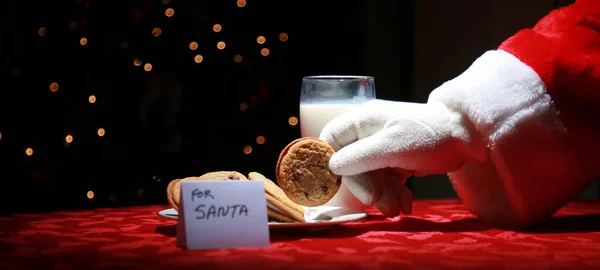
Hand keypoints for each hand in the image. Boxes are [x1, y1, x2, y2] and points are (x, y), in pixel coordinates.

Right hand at [319, 99, 486, 216]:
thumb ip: (360, 157)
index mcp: (362, 120)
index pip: (332, 139)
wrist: (466, 138)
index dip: (331, 162)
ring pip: (368, 176)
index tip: (341, 183)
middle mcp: (368, 131)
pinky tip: (405, 205)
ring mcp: (381, 146)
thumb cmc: (429, 136)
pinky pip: (384, 180)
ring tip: (398, 210)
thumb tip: (333, 167)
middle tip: (380, 203)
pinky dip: (393, 194)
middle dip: (366, 187)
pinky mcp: (394, 160)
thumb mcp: (392, 147)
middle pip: (351, 164)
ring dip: (381, 196)